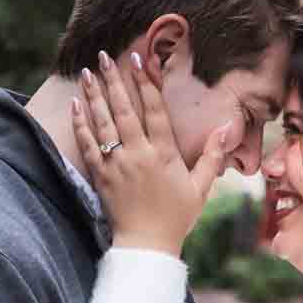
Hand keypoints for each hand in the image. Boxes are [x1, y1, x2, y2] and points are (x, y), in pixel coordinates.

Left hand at [72, 51, 227, 255]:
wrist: (146, 246)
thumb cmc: (176, 217)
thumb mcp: (201, 187)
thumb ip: (213, 156)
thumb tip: (226, 127)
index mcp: (164, 154)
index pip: (154, 110)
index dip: (146, 83)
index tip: (139, 59)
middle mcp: (139, 154)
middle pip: (124, 109)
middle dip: (114, 80)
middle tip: (104, 56)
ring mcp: (117, 164)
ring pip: (103, 123)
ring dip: (95, 95)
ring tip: (88, 72)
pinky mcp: (100, 176)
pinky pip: (87, 144)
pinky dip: (80, 124)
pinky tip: (76, 105)